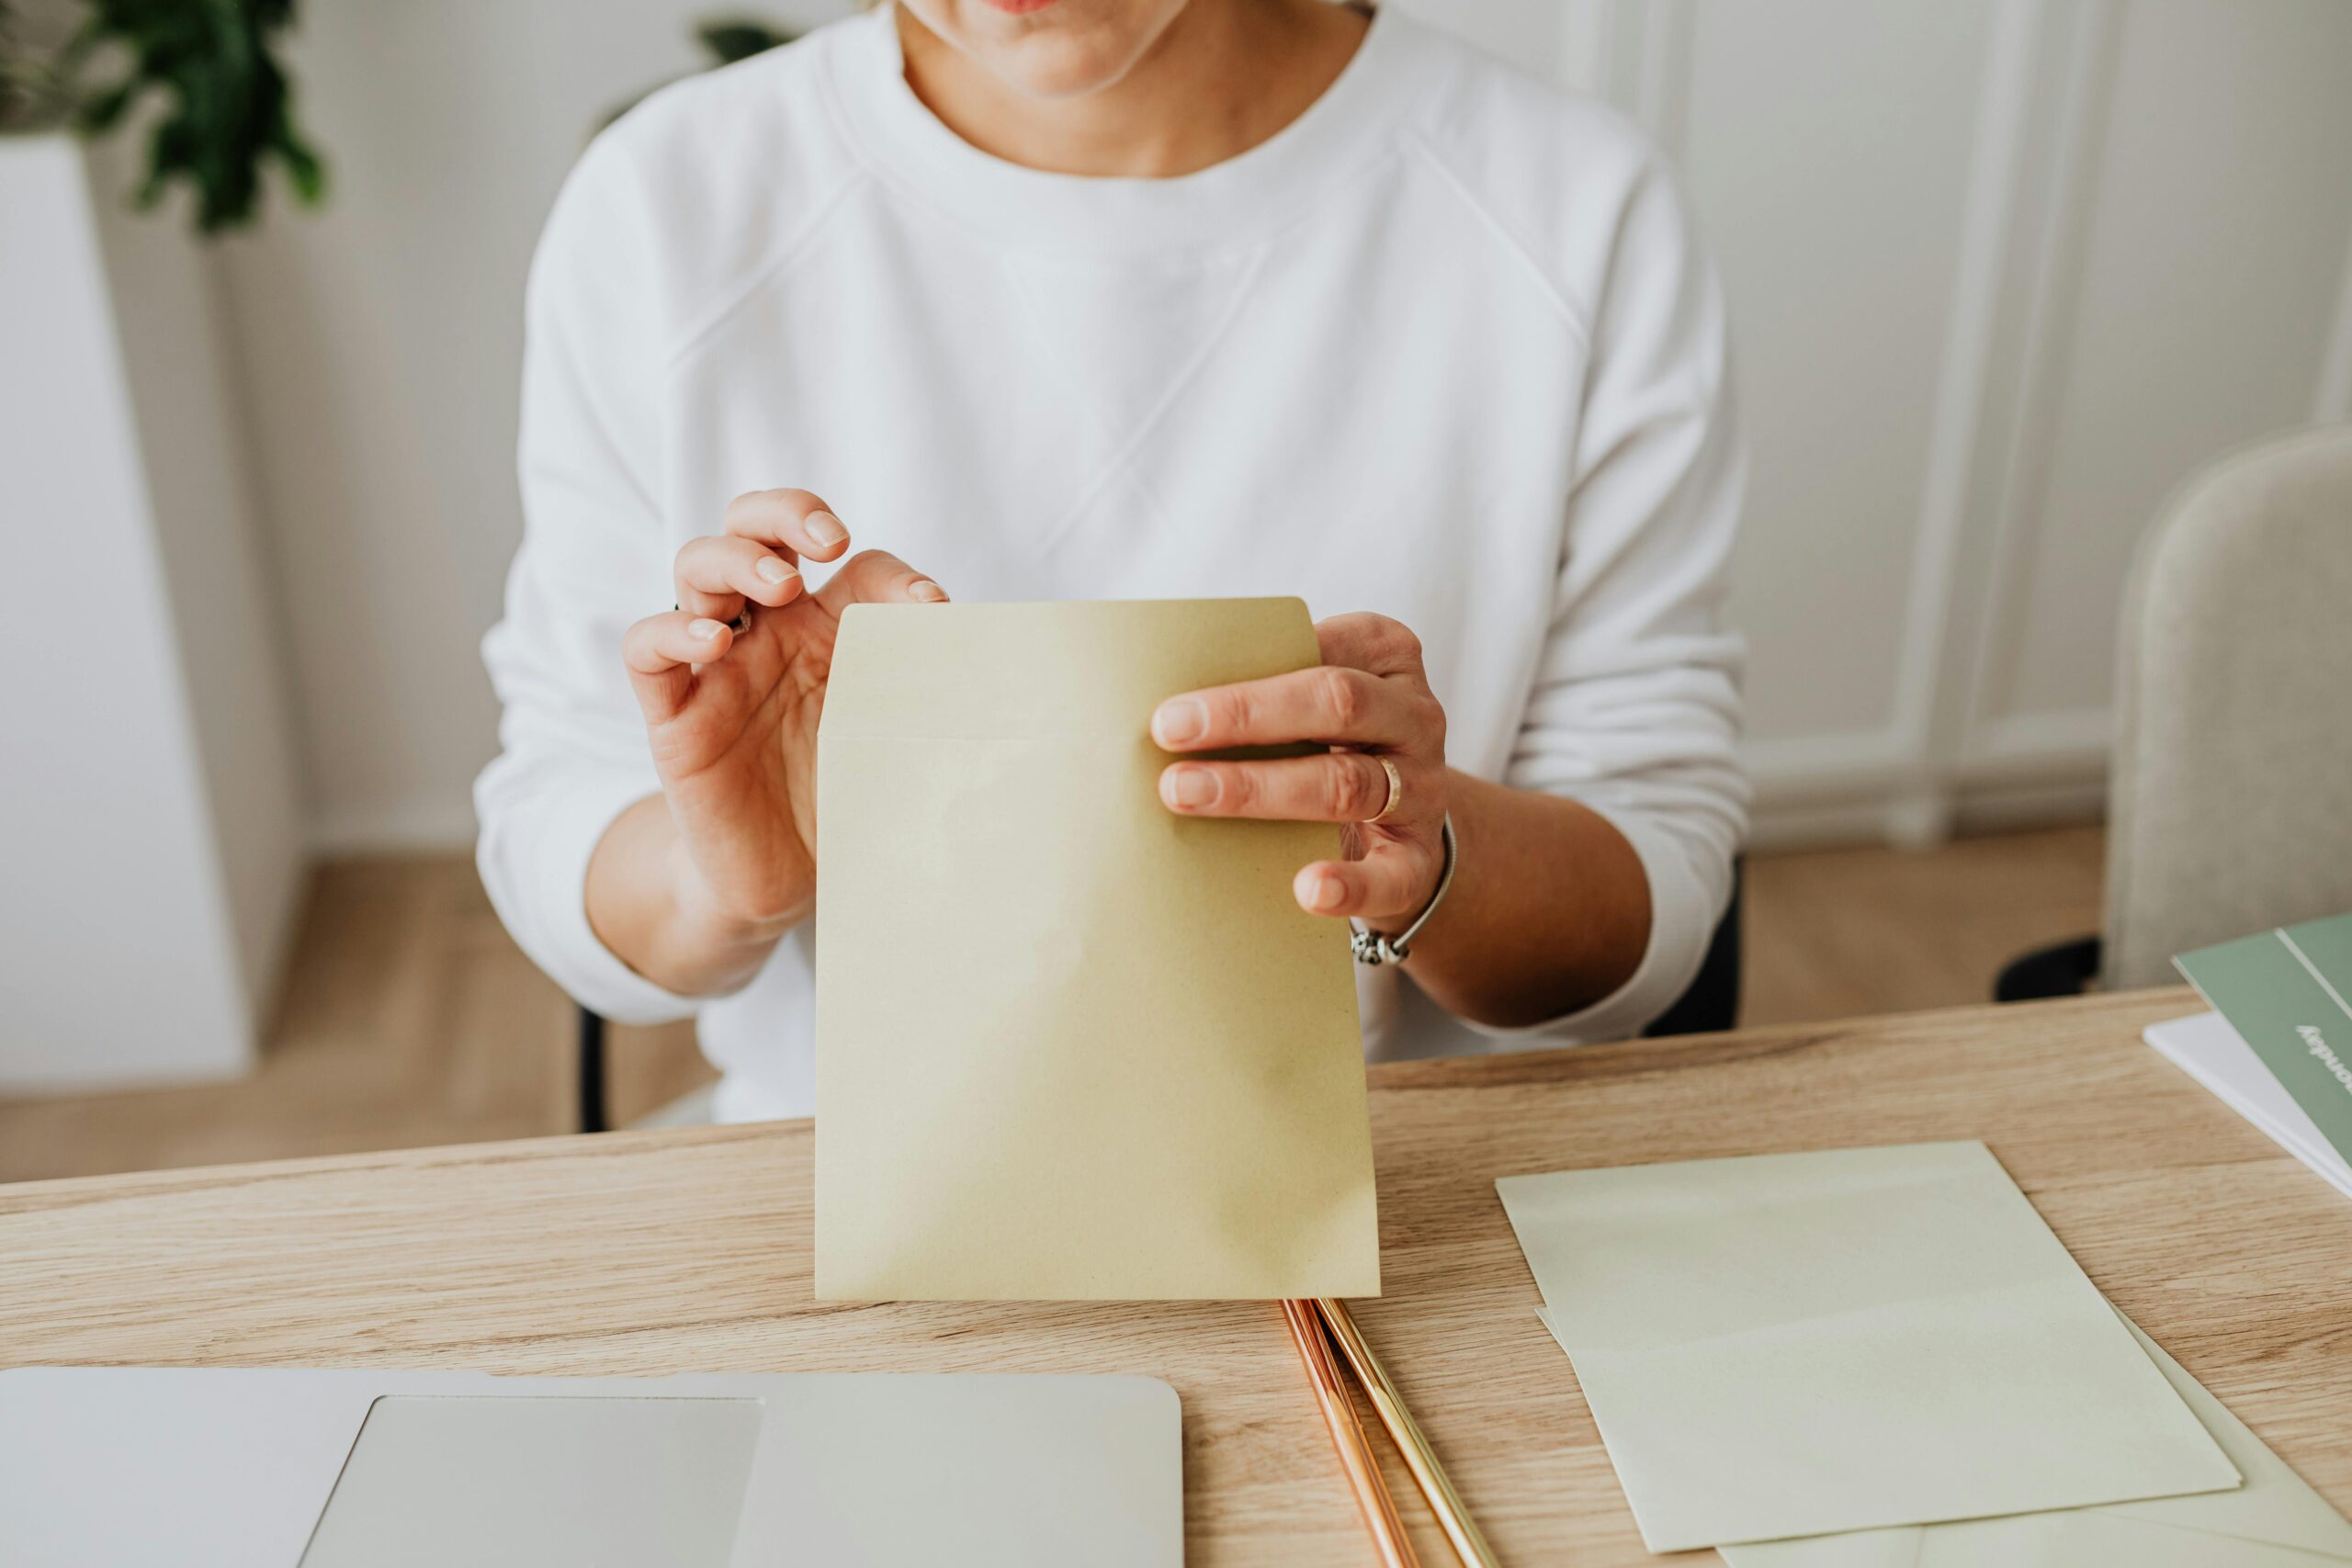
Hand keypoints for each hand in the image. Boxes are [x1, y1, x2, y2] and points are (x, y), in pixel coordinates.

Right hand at [622, 489, 945, 937]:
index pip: (857, 566)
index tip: (930, 609)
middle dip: (788, 512)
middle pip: (756, 527)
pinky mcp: (672, 714)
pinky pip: (646, 648)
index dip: (893, 573)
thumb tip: (985, 665)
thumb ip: (934, 699)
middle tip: (829, 541)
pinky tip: (712, 643)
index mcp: (833, 632)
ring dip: (737, 559)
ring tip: (782, 587)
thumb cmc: (849, 804)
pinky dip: (669, 630)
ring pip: (698, 567)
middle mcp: (770, 634)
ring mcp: (717, 667)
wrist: (789, 885)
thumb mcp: (902, 744)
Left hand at [1151, 613, 1447, 928]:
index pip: (1324, 648)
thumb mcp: (1312, 704)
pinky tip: (1307, 888)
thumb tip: (1161, 709)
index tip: (1172, 705)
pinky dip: (1349, 884)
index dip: (1248, 676)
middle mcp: (1415, 717)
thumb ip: (1262, 691)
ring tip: (1189, 796)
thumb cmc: (1330, 747)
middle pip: (1337, 704)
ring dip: (1260, 790)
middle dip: (1246, 716)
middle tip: (1169, 733)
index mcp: (1384, 657)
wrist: (1400, 830)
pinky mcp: (1419, 858)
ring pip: (1347, 784)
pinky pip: (1390, 875)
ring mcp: (1422, 788)